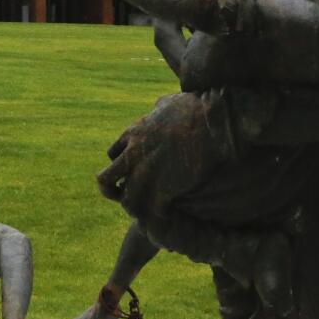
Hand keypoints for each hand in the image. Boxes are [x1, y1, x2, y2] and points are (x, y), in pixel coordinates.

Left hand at [96, 92, 229, 218]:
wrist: (213, 122)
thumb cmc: (197, 108)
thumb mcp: (169, 102)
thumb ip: (159, 107)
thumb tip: (158, 104)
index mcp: (133, 134)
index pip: (113, 155)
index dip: (122, 165)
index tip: (134, 171)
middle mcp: (133, 155)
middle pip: (105, 180)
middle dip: (111, 190)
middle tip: (125, 197)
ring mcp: (147, 173)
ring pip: (127, 200)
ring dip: (136, 207)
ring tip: (148, 212)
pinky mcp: (164, 188)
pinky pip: (152, 211)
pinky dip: (158, 216)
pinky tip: (167, 216)